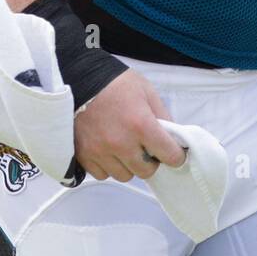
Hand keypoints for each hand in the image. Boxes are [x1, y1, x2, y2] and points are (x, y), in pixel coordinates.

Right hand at [73, 69, 187, 181]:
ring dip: (129, 165)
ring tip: (125, 147)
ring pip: (124, 175)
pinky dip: (108, 166)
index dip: (176, 155)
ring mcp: (100, 152)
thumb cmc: (115, 82)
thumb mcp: (147, 91)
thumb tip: (173, 137)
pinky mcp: (83, 156)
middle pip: (146, 171)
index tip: (175, 153)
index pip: (169, 155)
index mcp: (141, 124)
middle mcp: (121, 143)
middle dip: (151, 161)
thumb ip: (162, 115)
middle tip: (147, 148)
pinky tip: (108, 150)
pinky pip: (103, 174)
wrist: (79, 79)